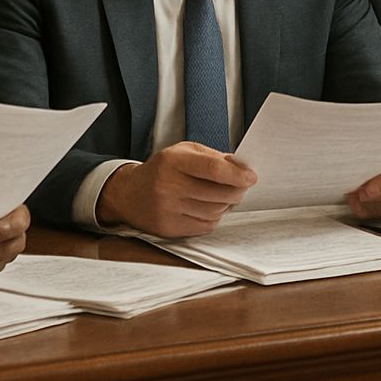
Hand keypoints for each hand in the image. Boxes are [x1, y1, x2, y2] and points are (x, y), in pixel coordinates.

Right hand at [94, 142, 255, 237]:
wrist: (129, 193)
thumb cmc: (162, 169)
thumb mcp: (183, 152)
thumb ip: (212, 157)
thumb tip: (241, 167)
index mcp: (173, 161)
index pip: (213, 169)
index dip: (237, 174)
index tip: (251, 177)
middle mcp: (168, 186)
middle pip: (218, 194)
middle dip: (236, 191)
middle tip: (240, 186)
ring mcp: (168, 210)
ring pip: (215, 212)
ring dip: (225, 205)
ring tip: (221, 196)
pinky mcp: (169, 228)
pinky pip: (205, 226)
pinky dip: (213, 217)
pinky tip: (206, 208)